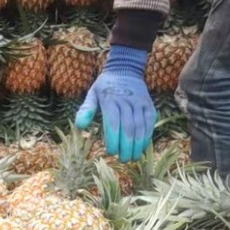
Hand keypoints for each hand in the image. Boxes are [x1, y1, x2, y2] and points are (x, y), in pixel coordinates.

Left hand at [75, 45, 156, 161]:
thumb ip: (86, 109)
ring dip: (138, 144)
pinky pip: (150, 122)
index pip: (113, 123)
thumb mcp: (92, 94)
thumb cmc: (105, 86)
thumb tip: (80, 126)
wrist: (125, 69)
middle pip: (128, 127)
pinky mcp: (149, 105)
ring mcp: (139, 103)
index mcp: (110, 99)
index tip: (111, 152)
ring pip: (140, 126)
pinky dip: (147, 136)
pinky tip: (142, 147)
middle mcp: (127, 101)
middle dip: (126, 146)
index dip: (113, 139)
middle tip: (123, 160)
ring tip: (133, 158)